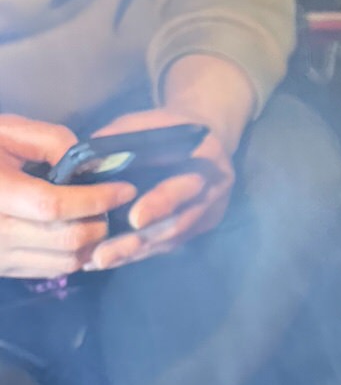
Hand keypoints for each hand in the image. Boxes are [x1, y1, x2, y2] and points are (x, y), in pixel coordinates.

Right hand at [0, 115, 135, 278]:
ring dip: (91, 242)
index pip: (53, 206)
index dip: (96, 199)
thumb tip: (92, 165)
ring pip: (64, 261)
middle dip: (100, 221)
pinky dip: (74, 255)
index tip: (125, 188)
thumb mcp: (8, 131)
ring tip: (96, 216)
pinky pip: (50, 270)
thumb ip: (52, 142)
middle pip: (65, 239)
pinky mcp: (1, 269)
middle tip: (112, 202)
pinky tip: (77, 231)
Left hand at [87, 108, 234, 269]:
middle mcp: (215, 189)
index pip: (187, 184)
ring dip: (134, 252)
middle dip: (139, 241)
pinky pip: (169, 244)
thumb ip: (121, 138)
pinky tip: (109, 259)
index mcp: (208, 158)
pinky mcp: (199, 227)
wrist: (207, 137)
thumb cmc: (170, 127)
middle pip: (179, 222)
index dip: (162, 202)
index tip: (135, 219)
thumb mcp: (148, 122)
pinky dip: (139, 252)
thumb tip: (82, 162)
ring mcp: (209, 212)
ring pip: (172, 238)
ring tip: (97, 262)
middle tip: (103, 256)